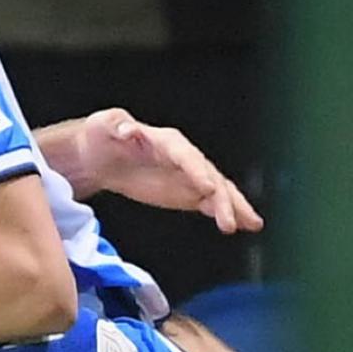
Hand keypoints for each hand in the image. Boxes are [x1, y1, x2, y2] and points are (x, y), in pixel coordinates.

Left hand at [70, 109, 263, 233]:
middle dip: (221, 198)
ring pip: (217, 191)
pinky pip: (210, 203)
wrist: (100, 155)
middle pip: (208, 176)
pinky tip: (246, 226)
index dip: (197, 171)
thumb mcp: (104, 125)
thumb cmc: (102, 135)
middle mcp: (184, 157)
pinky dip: (226, 213)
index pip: (186, 155)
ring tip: (252, 224)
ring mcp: (188, 176)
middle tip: (230, 221)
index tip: (207, 188)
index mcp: (166, 140)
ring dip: (234, 207)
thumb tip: (127, 130)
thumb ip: (116, 126)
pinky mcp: (186, 192)